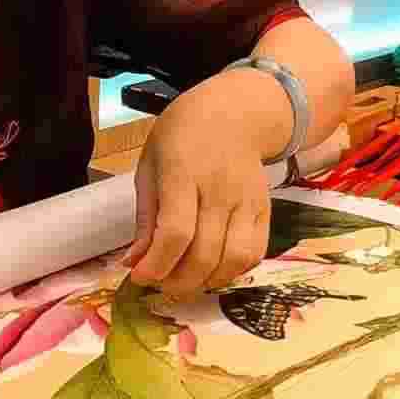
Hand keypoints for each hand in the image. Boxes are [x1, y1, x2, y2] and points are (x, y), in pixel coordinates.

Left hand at [127, 79, 275, 299]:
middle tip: (160, 285)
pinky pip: (255, 253)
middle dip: (178, 281)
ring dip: (206, 282)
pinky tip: (213, 270)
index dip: (157, 264)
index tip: (139, 276)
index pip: (175, 231)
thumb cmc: (181, 137)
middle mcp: (220, 189)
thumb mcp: (150, 167)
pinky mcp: (265, 210)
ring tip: (185, 281)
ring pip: (233, 259)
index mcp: (183, 173)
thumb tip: (134, 262)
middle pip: (205, 252)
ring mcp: (247, 201)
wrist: (234, 113)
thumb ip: (145, 217)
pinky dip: (233, 272)